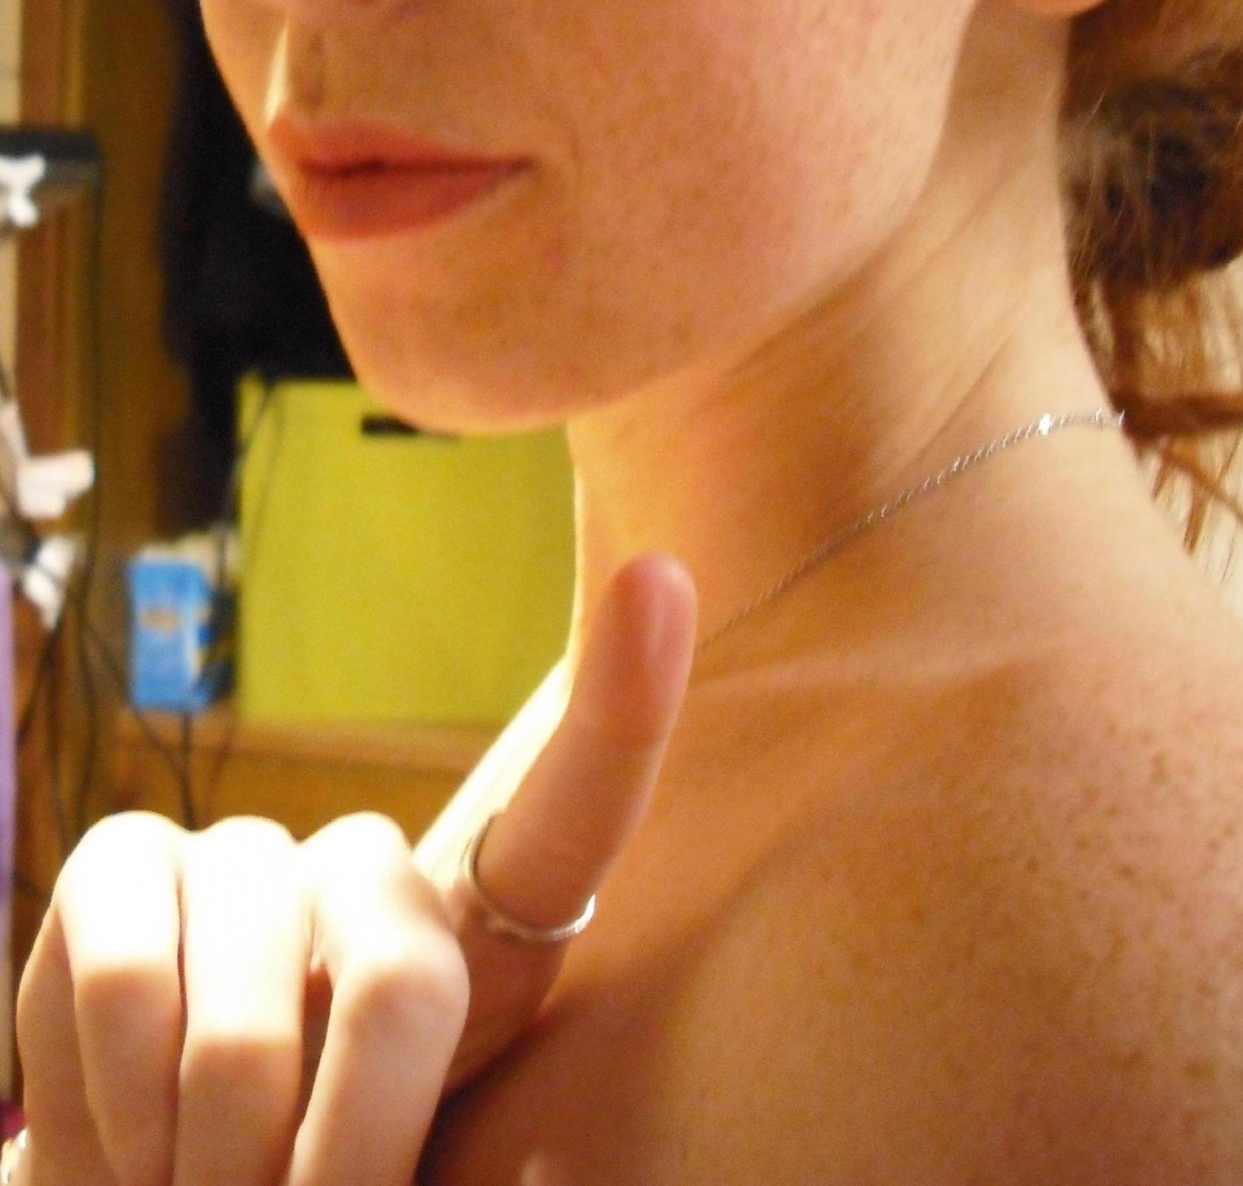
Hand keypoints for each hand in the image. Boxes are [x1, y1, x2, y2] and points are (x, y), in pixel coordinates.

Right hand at [15, 555, 695, 1185]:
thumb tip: (569, 869)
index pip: (572, 816)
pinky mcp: (119, 860)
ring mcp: (242, 850)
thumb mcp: (410, 1154)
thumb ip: (450, 1110)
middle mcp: (368, 866)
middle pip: (406, 987)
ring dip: (212, 1172)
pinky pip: (128, 988)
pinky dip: (118, 1119)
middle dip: (343, 1163)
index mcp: (471, 937)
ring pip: (245, 1032)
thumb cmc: (306, 1183)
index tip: (661, 580)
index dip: (624, 706)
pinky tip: (124, 1144)